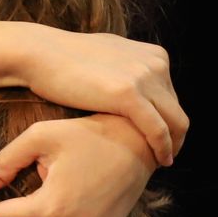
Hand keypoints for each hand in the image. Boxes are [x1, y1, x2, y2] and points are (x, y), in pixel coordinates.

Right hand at [26, 29, 186, 164]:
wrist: (40, 53)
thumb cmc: (65, 59)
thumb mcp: (110, 58)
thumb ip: (128, 70)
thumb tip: (130, 81)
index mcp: (154, 55)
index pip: (172, 97)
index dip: (168, 121)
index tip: (159, 141)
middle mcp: (155, 63)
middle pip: (176, 110)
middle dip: (174, 136)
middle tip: (164, 158)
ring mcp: (144, 77)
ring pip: (175, 122)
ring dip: (172, 146)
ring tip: (162, 163)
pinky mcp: (129, 94)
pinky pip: (157, 130)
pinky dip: (163, 149)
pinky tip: (159, 162)